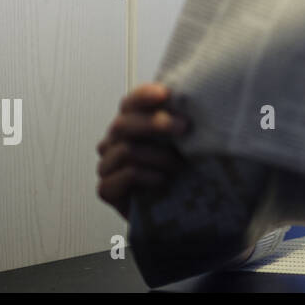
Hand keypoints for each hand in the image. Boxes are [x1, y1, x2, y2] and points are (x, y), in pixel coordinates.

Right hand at [96, 83, 188, 221]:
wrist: (171, 209)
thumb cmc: (177, 171)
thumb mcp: (181, 143)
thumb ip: (179, 124)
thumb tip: (197, 102)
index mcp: (130, 123)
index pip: (130, 102)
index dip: (144, 95)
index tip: (165, 94)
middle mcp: (114, 141)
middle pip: (124, 123)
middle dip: (155, 123)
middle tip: (184, 127)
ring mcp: (107, 165)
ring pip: (127, 150)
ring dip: (159, 156)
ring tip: (178, 165)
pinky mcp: (106, 189)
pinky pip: (125, 174)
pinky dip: (148, 175)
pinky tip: (163, 180)